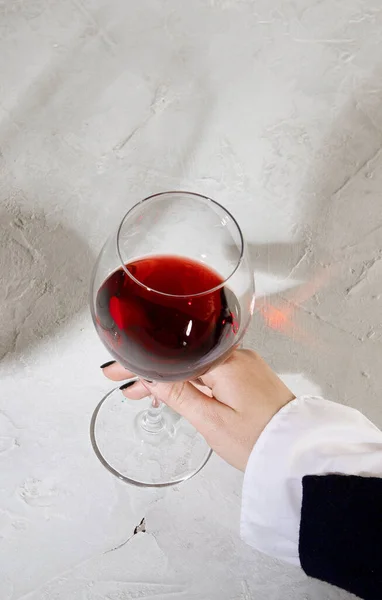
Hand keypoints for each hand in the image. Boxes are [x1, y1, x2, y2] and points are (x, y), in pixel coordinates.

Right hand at [101, 349, 294, 470]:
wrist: (298, 452)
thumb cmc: (260, 441)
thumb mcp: (212, 422)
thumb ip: (179, 395)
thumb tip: (150, 377)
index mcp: (225, 363)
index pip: (172, 356)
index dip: (140, 362)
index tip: (116, 369)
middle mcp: (235, 356)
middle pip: (181, 354)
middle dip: (149, 366)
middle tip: (120, 378)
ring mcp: (243, 364)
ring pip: (193, 362)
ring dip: (167, 373)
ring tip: (139, 391)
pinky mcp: (247, 375)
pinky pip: (208, 369)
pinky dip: (187, 377)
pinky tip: (173, 388)